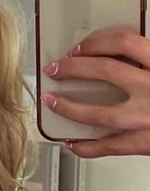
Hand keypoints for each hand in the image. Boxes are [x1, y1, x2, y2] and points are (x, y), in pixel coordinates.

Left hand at [41, 28, 149, 157]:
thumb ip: (149, 59)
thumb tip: (123, 52)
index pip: (124, 42)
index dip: (95, 42)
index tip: (78, 47)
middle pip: (103, 72)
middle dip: (72, 68)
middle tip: (54, 68)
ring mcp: (147, 119)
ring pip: (98, 114)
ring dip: (69, 107)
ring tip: (51, 101)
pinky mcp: (145, 144)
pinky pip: (109, 147)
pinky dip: (86, 147)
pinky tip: (71, 143)